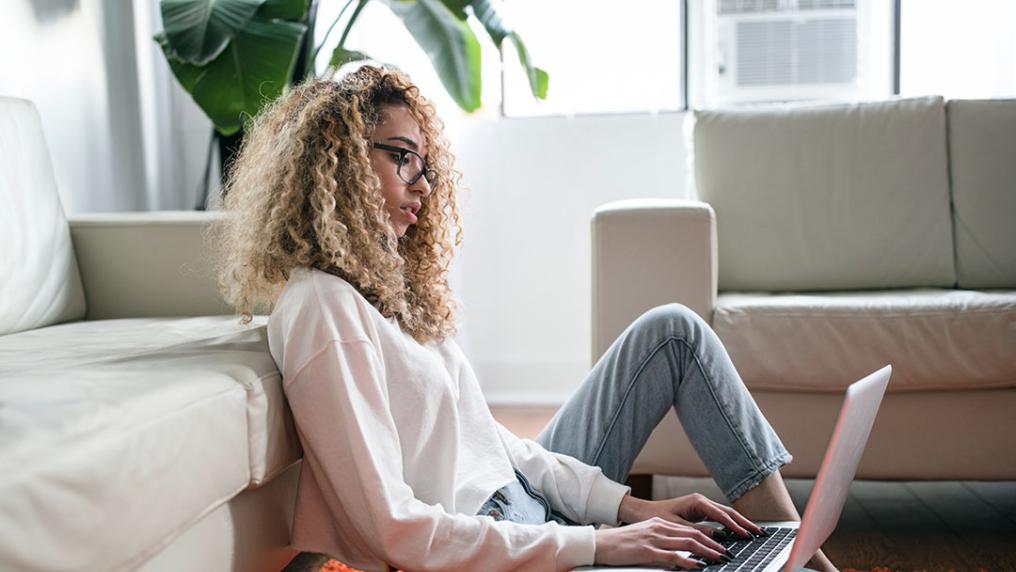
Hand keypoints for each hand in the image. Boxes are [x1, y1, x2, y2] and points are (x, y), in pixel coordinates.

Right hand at [594, 516, 733, 568]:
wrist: (599, 544)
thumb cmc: (620, 544)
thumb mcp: (644, 537)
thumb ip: (662, 541)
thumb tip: (680, 552)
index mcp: (659, 523)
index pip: (689, 529)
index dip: (708, 537)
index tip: (721, 545)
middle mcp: (659, 528)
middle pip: (693, 535)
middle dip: (713, 544)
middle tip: (727, 553)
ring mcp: (654, 539)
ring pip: (688, 543)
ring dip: (707, 552)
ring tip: (720, 558)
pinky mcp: (647, 551)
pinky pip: (673, 556)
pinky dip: (689, 561)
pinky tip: (699, 565)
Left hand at [617, 492, 763, 538]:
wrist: (643, 511)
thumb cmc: (656, 517)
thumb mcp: (677, 527)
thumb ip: (698, 532)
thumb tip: (718, 538)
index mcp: (697, 502)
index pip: (722, 515)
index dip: (736, 526)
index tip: (747, 536)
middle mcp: (702, 501)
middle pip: (729, 512)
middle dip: (745, 523)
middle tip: (760, 533)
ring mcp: (702, 505)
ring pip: (726, 514)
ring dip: (741, 523)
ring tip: (755, 533)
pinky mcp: (700, 511)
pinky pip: (720, 517)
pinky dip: (731, 524)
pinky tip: (739, 532)